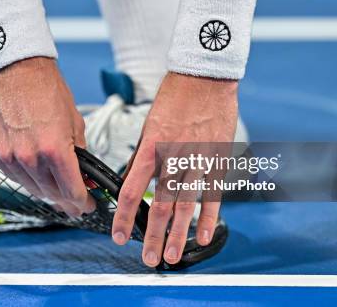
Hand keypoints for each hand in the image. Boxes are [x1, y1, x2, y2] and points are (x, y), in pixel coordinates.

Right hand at [0, 57, 94, 216]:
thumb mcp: (76, 123)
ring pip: (32, 189)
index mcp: (54, 149)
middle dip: (67, 202)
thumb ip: (81, 155)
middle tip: (75, 205)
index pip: (71, 191)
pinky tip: (37, 177)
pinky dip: (28, 180)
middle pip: (52, 195)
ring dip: (47, 193)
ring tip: (58, 193)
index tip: (87, 206)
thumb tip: (86, 177)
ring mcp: (10, 157)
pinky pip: (14, 176)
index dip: (83, 203)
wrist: (18, 71)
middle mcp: (30, 157)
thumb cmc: (48, 91)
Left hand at [111, 72, 237, 266]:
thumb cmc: (175, 98)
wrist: (205, 77)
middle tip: (149, 259)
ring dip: (178, 234)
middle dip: (152, 236)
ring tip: (172, 255)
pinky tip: (204, 236)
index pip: (131, 190)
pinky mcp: (218, 160)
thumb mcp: (149, 125)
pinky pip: (213, 195)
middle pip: (159, 205)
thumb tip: (132, 178)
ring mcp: (198, 161)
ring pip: (185, 205)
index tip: (118, 235)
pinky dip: (209, 217)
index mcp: (151, 148)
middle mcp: (173, 158)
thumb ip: (143, 155)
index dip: (122, 216)